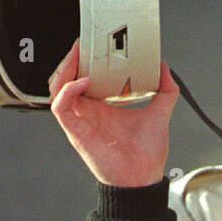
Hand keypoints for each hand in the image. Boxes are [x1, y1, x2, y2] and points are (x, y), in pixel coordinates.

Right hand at [48, 40, 179, 185]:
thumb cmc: (146, 154)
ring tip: (79, 54)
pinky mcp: (75, 131)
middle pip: (67, 77)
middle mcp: (87, 111)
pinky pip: (60, 106)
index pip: (84, 75)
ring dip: (65, 68)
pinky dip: (68, 90)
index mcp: (102, 106)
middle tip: (85, 41)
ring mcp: (79, 120)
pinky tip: (84, 81)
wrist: (143, 179)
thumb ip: (164, 90)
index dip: (85, 58)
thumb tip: (165, 67)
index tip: (95, 41)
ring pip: (57, 87)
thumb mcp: (159, 113)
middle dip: (72, 57)